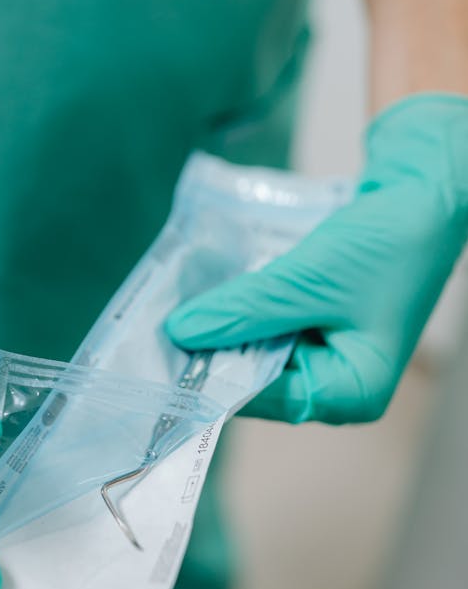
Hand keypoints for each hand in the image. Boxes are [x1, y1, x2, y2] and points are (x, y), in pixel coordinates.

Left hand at [167, 94, 467, 423]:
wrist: (427, 190)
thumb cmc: (387, 244)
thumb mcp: (308, 279)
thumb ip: (245, 310)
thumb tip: (182, 333)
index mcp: (353, 390)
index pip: (269, 398)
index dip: (217, 378)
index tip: (167, 359)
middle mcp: (341, 380)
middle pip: (261, 377)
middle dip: (218, 350)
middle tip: (162, 330)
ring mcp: (330, 349)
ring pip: (260, 348)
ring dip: (228, 325)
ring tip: (178, 309)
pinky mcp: (318, 319)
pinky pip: (270, 322)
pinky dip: (245, 307)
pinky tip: (210, 293)